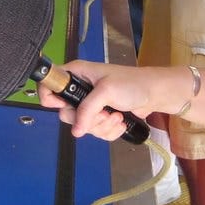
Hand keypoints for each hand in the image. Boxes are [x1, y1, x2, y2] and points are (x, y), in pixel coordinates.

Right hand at [36, 60, 156, 140]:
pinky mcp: (100, 117)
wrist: (155, 94)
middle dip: (87, 119)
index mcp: (76, 74)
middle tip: (102, 113)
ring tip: (116, 116)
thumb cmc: (132, 84)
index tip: (67, 106)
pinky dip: (109, 130)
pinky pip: (95, 131)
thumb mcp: (106, 91)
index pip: (49, 85)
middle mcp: (79, 89)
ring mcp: (90, 105)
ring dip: (101, 125)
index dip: (52, 98)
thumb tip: (76, 131)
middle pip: (65, 113)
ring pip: (82, 125)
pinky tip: (120, 121)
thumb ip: (87, 110)